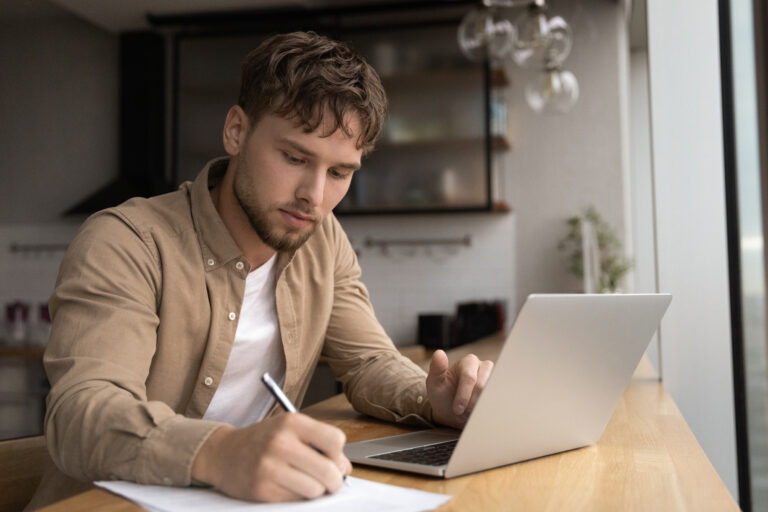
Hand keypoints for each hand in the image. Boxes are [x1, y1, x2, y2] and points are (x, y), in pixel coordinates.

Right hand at [192, 413, 350, 501]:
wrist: (223, 453)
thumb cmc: (263, 441)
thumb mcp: (289, 431)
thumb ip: (319, 444)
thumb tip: (345, 468)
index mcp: (292, 422)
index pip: (335, 440)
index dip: (338, 454)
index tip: (332, 459)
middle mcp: (281, 442)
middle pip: (329, 470)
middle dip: (334, 480)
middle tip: (329, 481)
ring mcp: (271, 467)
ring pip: (315, 489)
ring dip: (315, 491)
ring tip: (304, 482)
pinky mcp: (263, 489)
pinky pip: (296, 500)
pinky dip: (297, 497)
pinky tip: (286, 486)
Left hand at [426, 350, 493, 428]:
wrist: (452, 413)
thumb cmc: (443, 395)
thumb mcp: (435, 384)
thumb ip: (436, 368)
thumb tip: (439, 353)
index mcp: (469, 361)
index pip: (470, 377)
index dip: (463, 395)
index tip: (457, 409)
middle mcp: (485, 367)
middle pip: (482, 386)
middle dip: (471, 403)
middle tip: (463, 412)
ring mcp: (494, 380)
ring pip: (492, 394)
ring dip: (480, 407)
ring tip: (470, 412)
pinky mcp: (500, 392)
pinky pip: (500, 401)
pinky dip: (489, 409)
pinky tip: (480, 413)